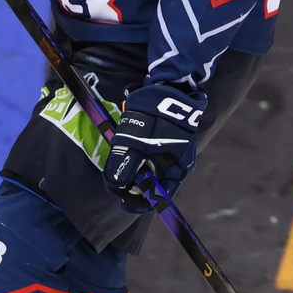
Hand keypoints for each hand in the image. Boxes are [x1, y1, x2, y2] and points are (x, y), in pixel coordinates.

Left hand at [104, 81, 207, 204]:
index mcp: (176, 170)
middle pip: (155, 184)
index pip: (160, 196)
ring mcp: (173, 150)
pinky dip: (139, 158)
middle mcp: (177, 164)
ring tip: (119, 167)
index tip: (123, 203)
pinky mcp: (166, 138)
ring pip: (152, 169)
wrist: (167, 89)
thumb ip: (124, 167)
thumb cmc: (154, 120)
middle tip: (116, 183)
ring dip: (136, 170)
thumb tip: (115, 186)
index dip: (141, 202)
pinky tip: (127, 152)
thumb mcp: (135, 145)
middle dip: (135, 186)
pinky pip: (151, 155)